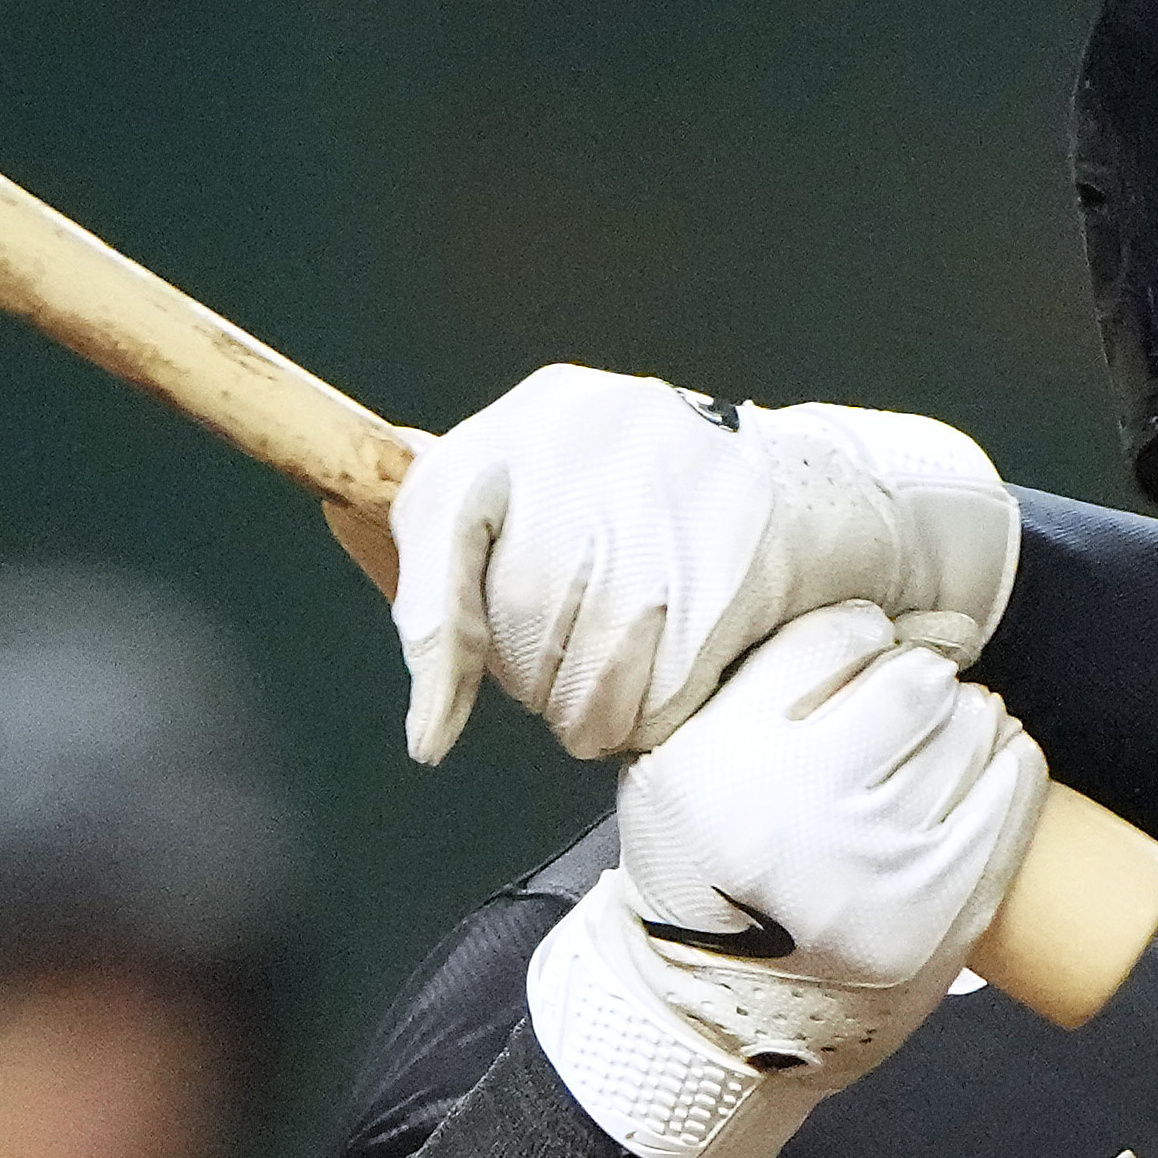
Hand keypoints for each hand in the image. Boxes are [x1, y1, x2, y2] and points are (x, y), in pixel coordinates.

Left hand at [392, 364, 1018, 763]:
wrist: (825, 495)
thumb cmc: (659, 511)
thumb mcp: (549, 493)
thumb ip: (449, 529)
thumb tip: (332, 506)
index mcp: (533, 419)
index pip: (436, 529)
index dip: (433, 646)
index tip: (432, 738)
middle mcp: (589, 441)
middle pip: (516, 632)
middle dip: (545, 680)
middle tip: (592, 663)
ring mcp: (662, 501)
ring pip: (580, 680)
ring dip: (603, 711)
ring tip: (641, 668)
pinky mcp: (728, 565)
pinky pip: (653, 700)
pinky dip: (664, 715)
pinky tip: (694, 671)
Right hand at [527, 603, 1045, 1157]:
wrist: (722, 1017)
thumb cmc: (704, 878)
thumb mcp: (676, 768)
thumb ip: (742, 691)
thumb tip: (874, 621)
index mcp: (721, 759)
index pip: (833, 636)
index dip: (859, 636)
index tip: (858, 657)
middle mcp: (804, 808)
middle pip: (913, 680)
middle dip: (916, 680)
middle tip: (901, 710)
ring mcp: (883, 863)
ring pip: (971, 725)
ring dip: (965, 718)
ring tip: (935, 746)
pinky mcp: (946, 907)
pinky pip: (1014, 791)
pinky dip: (1010, 763)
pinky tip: (989, 765)